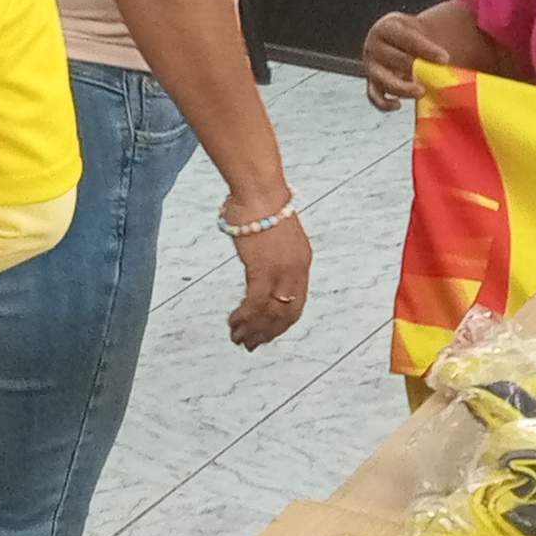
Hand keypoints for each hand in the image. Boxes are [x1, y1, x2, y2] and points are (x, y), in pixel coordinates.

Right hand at [223, 203, 311, 348]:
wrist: (258, 191)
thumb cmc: (260, 203)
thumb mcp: (273, 234)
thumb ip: (269, 253)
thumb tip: (256, 263)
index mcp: (302, 262)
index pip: (296, 304)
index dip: (281, 324)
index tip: (266, 334)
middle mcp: (296, 271)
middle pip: (285, 314)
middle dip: (267, 333)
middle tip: (250, 344)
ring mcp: (281, 272)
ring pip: (270, 313)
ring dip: (252, 329)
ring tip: (237, 338)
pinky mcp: (263, 270)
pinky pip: (254, 304)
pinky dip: (244, 317)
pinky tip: (233, 322)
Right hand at [360, 11, 448, 111]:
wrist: (404, 44)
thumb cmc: (417, 38)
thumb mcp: (423, 31)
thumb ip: (437, 42)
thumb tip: (461, 56)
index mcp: (387, 27)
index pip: (406, 37)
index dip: (425, 48)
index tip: (445, 58)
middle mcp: (374, 44)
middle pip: (392, 58)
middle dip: (415, 68)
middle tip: (435, 77)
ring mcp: (371, 65)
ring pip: (381, 79)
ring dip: (401, 87)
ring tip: (422, 91)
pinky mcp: (372, 83)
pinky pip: (374, 96)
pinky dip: (383, 103)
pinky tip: (398, 104)